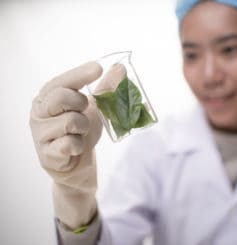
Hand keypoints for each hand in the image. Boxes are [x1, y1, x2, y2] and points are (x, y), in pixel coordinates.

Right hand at [30, 61, 102, 228]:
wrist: (78, 162)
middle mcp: (38, 112)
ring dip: (83, 128)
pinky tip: (75, 147)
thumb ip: (105, 89)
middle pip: (61, 97)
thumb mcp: (94, 108)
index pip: (61, 81)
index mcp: (47, 97)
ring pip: (69, 122)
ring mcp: (40, 134)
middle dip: (81, 104)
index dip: (80, 74)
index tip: (98, 68)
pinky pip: (69, 144)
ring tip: (80, 133)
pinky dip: (79, 145)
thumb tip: (120, 68)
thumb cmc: (81, 131)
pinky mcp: (47, 155)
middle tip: (84, 110)